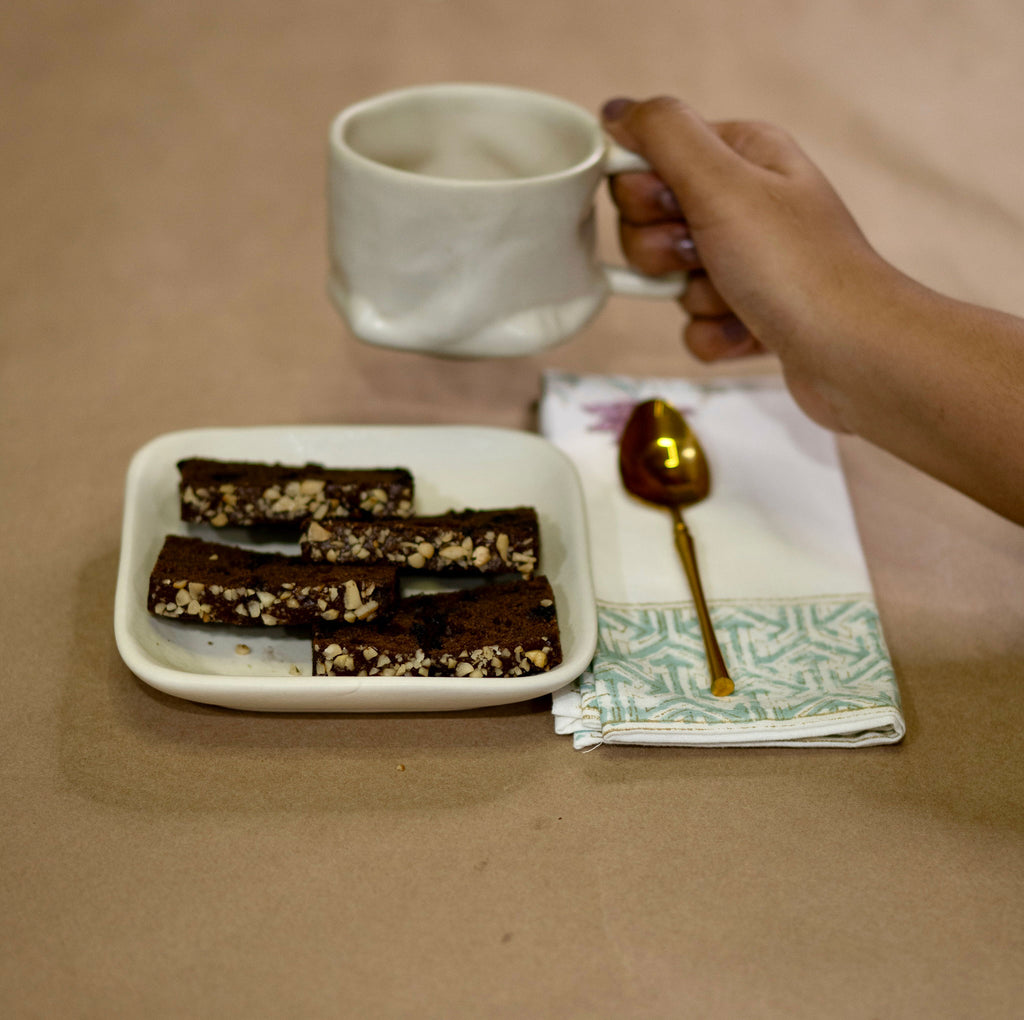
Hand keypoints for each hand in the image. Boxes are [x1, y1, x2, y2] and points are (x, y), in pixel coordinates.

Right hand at [602, 97, 884, 430]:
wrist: (851, 352)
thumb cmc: (795, 266)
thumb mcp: (723, 183)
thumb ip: (664, 135)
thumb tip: (617, 112)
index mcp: (742, 156)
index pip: (651, 157)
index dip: (645, 191)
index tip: (672, 208)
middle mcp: (744, 202)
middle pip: (650, 222)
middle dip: (665, 251)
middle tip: (706, 255)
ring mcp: (746, 261)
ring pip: (669, 279)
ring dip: (695, 297)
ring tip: (739, 297)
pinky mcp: (746, 312)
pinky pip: (694, 323)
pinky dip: (713, 334)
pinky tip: (750, 329)